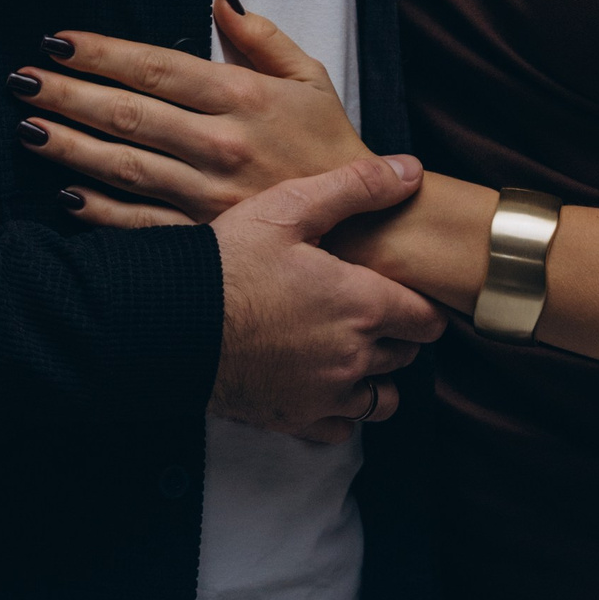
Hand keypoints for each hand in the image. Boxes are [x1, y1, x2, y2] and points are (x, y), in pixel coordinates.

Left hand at [8, 0, 363, 224]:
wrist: (370, 230)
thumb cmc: (334, 151)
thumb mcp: (311, 78)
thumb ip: (261, 36)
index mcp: (243, 97)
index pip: (156, 66)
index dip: (102, 52)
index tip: (59, 41)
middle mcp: (220, 144)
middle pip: (128, 113)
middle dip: (68, 93)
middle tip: (22, 79)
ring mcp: (209, 196)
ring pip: (124, 166)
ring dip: (70, 145)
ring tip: (28, 127)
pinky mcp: (207, 238)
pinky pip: (141, 224)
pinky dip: (100, 211)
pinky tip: (65, 195)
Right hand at [209, 157, 447, 442]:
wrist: (170, 319)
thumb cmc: (229, 260)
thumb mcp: (290, 206)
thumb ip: (357, 187)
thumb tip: (411, 170)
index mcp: (362, 305)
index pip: (428, 319)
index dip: (422, 303)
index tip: (404, 291)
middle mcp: (352, 357)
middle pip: (405, 355)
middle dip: (397, 335)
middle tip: (369, 309)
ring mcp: (324, 394)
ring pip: (381, 399)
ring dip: (375, 376)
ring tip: (351, 349)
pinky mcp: (293, 419)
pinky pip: (341, 428)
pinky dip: (341, 410)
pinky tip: (322, 382)